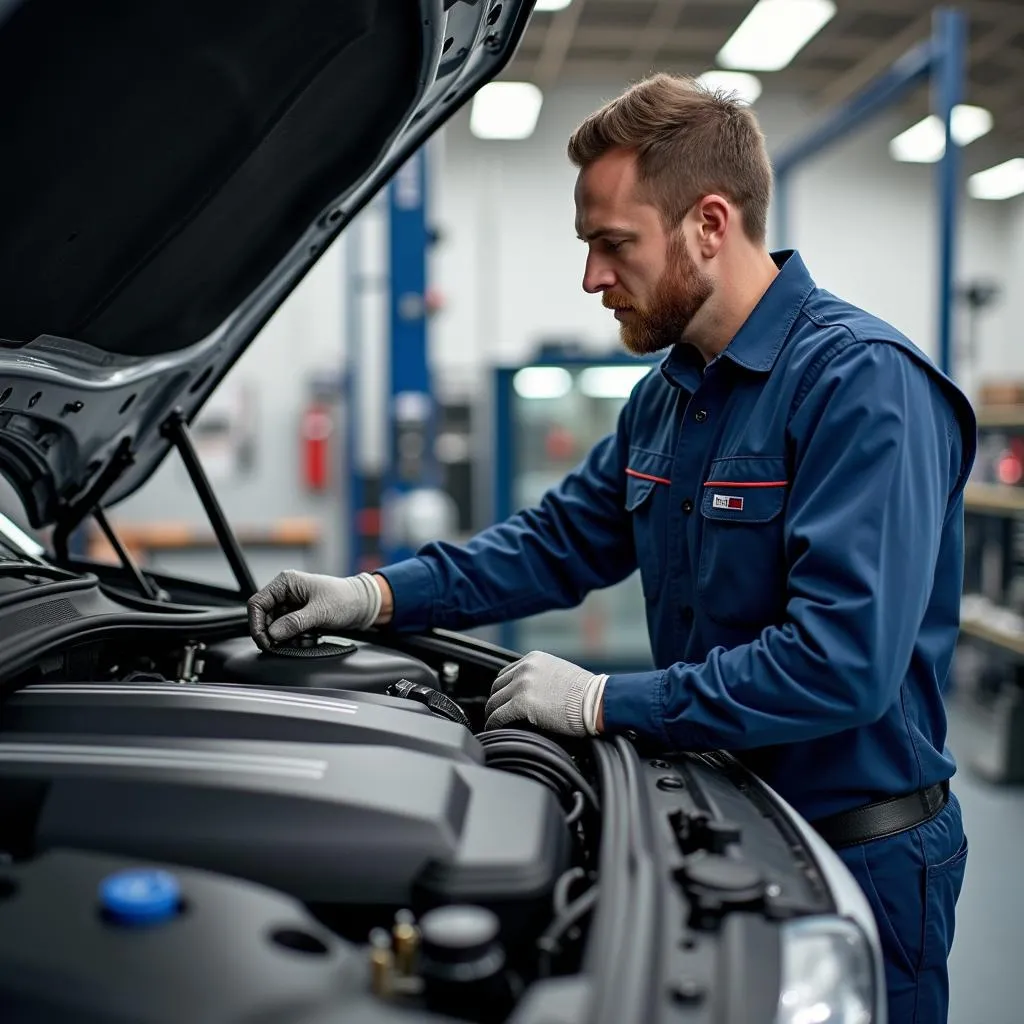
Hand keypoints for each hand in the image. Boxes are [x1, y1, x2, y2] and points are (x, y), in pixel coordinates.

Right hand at [247, 570, 390, 649]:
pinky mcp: (297, 616)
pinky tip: (305, 640)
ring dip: (282, 638)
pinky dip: (291, 639)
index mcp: (286, 583)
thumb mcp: (320, 612)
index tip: (264, 641)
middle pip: (263, 617)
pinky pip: (285, 631)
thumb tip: (273, 633)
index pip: (257, 603)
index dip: (256, 624)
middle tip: (278, 647)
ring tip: (300, 641)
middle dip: (270, 634)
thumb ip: (295, 622)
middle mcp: (285, 592)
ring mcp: (291, 605)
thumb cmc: (345, 599)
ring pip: (273, 626)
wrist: (363, 605)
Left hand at [484, 651, 607, 735]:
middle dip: (496, 701)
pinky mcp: (522, 703)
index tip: (502, 700)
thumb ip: (542, 677)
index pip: (506, 673)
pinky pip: (498, 715)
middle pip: (497, 686)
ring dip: (493, 713)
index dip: (502, 689)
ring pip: (494, 701)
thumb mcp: (560, 672)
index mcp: (533, 659)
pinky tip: (495, 730)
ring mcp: (522, 685)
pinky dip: (493, 723)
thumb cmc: (586, 693)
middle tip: (496, 714)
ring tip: (494, 724)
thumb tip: (534, 692)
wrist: (597, 701)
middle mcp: (524, 669)